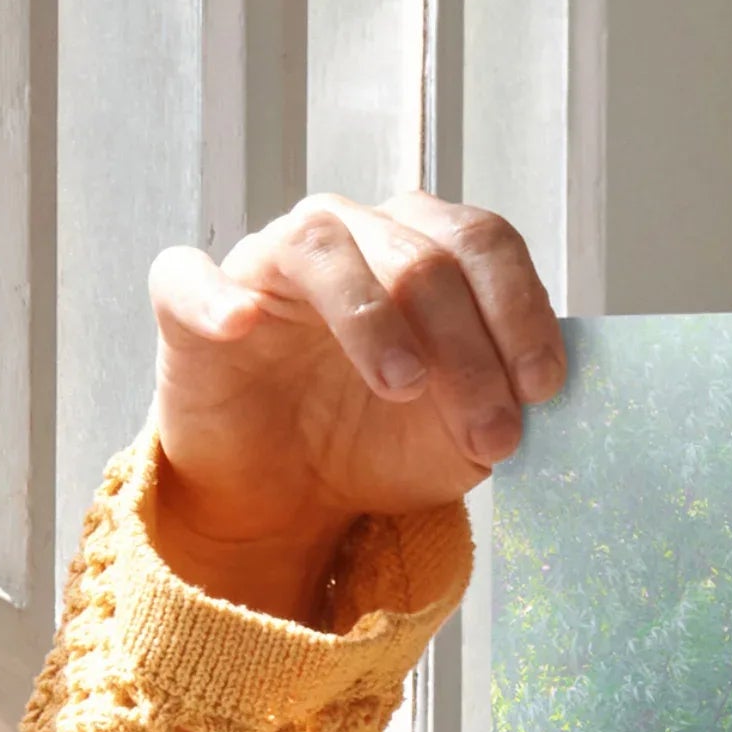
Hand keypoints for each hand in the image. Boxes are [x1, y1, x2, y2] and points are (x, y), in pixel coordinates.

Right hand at [144, 193, 564, 622]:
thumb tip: (536, 392)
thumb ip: (502, 402)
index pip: (483, 244)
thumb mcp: (462, 436)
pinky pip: (190, 277)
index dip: (520, 310)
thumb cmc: (378, 442)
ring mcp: (269, 262)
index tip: (542, 389)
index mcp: (424, 250)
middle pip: (421, 256)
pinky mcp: (191, 303)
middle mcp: (350, 236)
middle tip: (491, 433)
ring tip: (404, 387)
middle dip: (468, 350)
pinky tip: (242, 325)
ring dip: (373, 318)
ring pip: (323, 248)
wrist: (290, 494)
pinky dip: (215, 296)